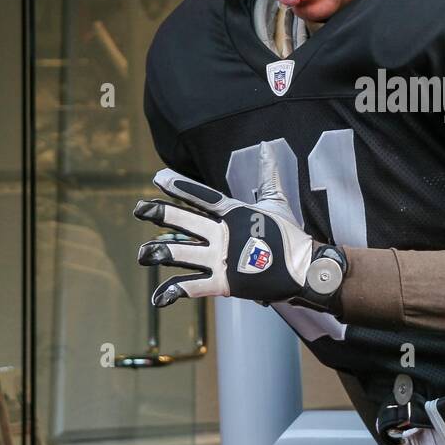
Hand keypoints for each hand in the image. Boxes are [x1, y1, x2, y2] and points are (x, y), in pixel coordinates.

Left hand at [133, 141, 346, 309]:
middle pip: (185, 220)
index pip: (201, 195)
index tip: (158, 178)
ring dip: (159, 252)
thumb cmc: (290, 236)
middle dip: (160, 214)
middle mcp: (224, 233)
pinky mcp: (224, 283)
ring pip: (181, 252)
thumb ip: (267, 176)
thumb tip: (266, 147)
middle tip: (139, 209)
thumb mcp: (276, 202)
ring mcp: (222, 258)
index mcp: (234, 213)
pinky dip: (174, 292)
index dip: (178, 186)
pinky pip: (192, 287)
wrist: (305, 268)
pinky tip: (159, 297)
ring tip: (143, 254)